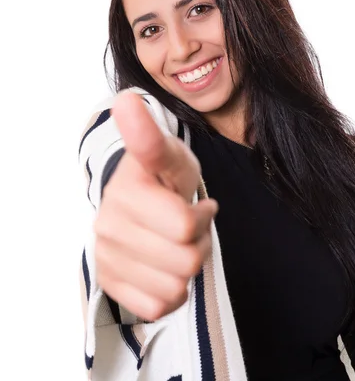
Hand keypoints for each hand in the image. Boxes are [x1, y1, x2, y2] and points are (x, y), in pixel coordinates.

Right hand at [94, 92, 217, 320]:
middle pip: (187, 258)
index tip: (191, 202)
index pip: (184, 225)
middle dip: (199, 239)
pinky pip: (160, 305)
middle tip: (192, 220)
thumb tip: (126, 99)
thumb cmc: (163, 177)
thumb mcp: (170, 155)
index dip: (198, 217)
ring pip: (176, 285)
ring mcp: (106, 256)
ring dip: (188, 265)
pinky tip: (165, 263)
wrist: (141, 202)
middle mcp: (109, 225)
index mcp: (126, 191)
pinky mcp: (110, 283)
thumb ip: (150, 136)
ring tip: (178, 240)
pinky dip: (173, 289)